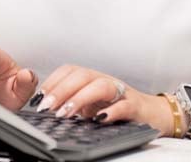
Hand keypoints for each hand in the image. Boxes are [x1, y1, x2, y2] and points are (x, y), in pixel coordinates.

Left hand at [32, 64, 174, 130]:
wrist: (152, 113)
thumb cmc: (118, 107)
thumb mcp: (91, 105)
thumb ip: (72, 104)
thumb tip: (47, 109)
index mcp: (92, 78)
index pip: (69, 71)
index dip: (52, 82)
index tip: (38, 98)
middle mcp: (105, 80)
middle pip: (81, 76)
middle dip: (60, 90)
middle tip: (46, 107)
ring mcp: (121, 92)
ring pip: (100, 86)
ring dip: (80, 98)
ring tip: (65, 113)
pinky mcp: (135, 106)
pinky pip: (124, 105)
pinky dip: (112, 111)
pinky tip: (100, 119)